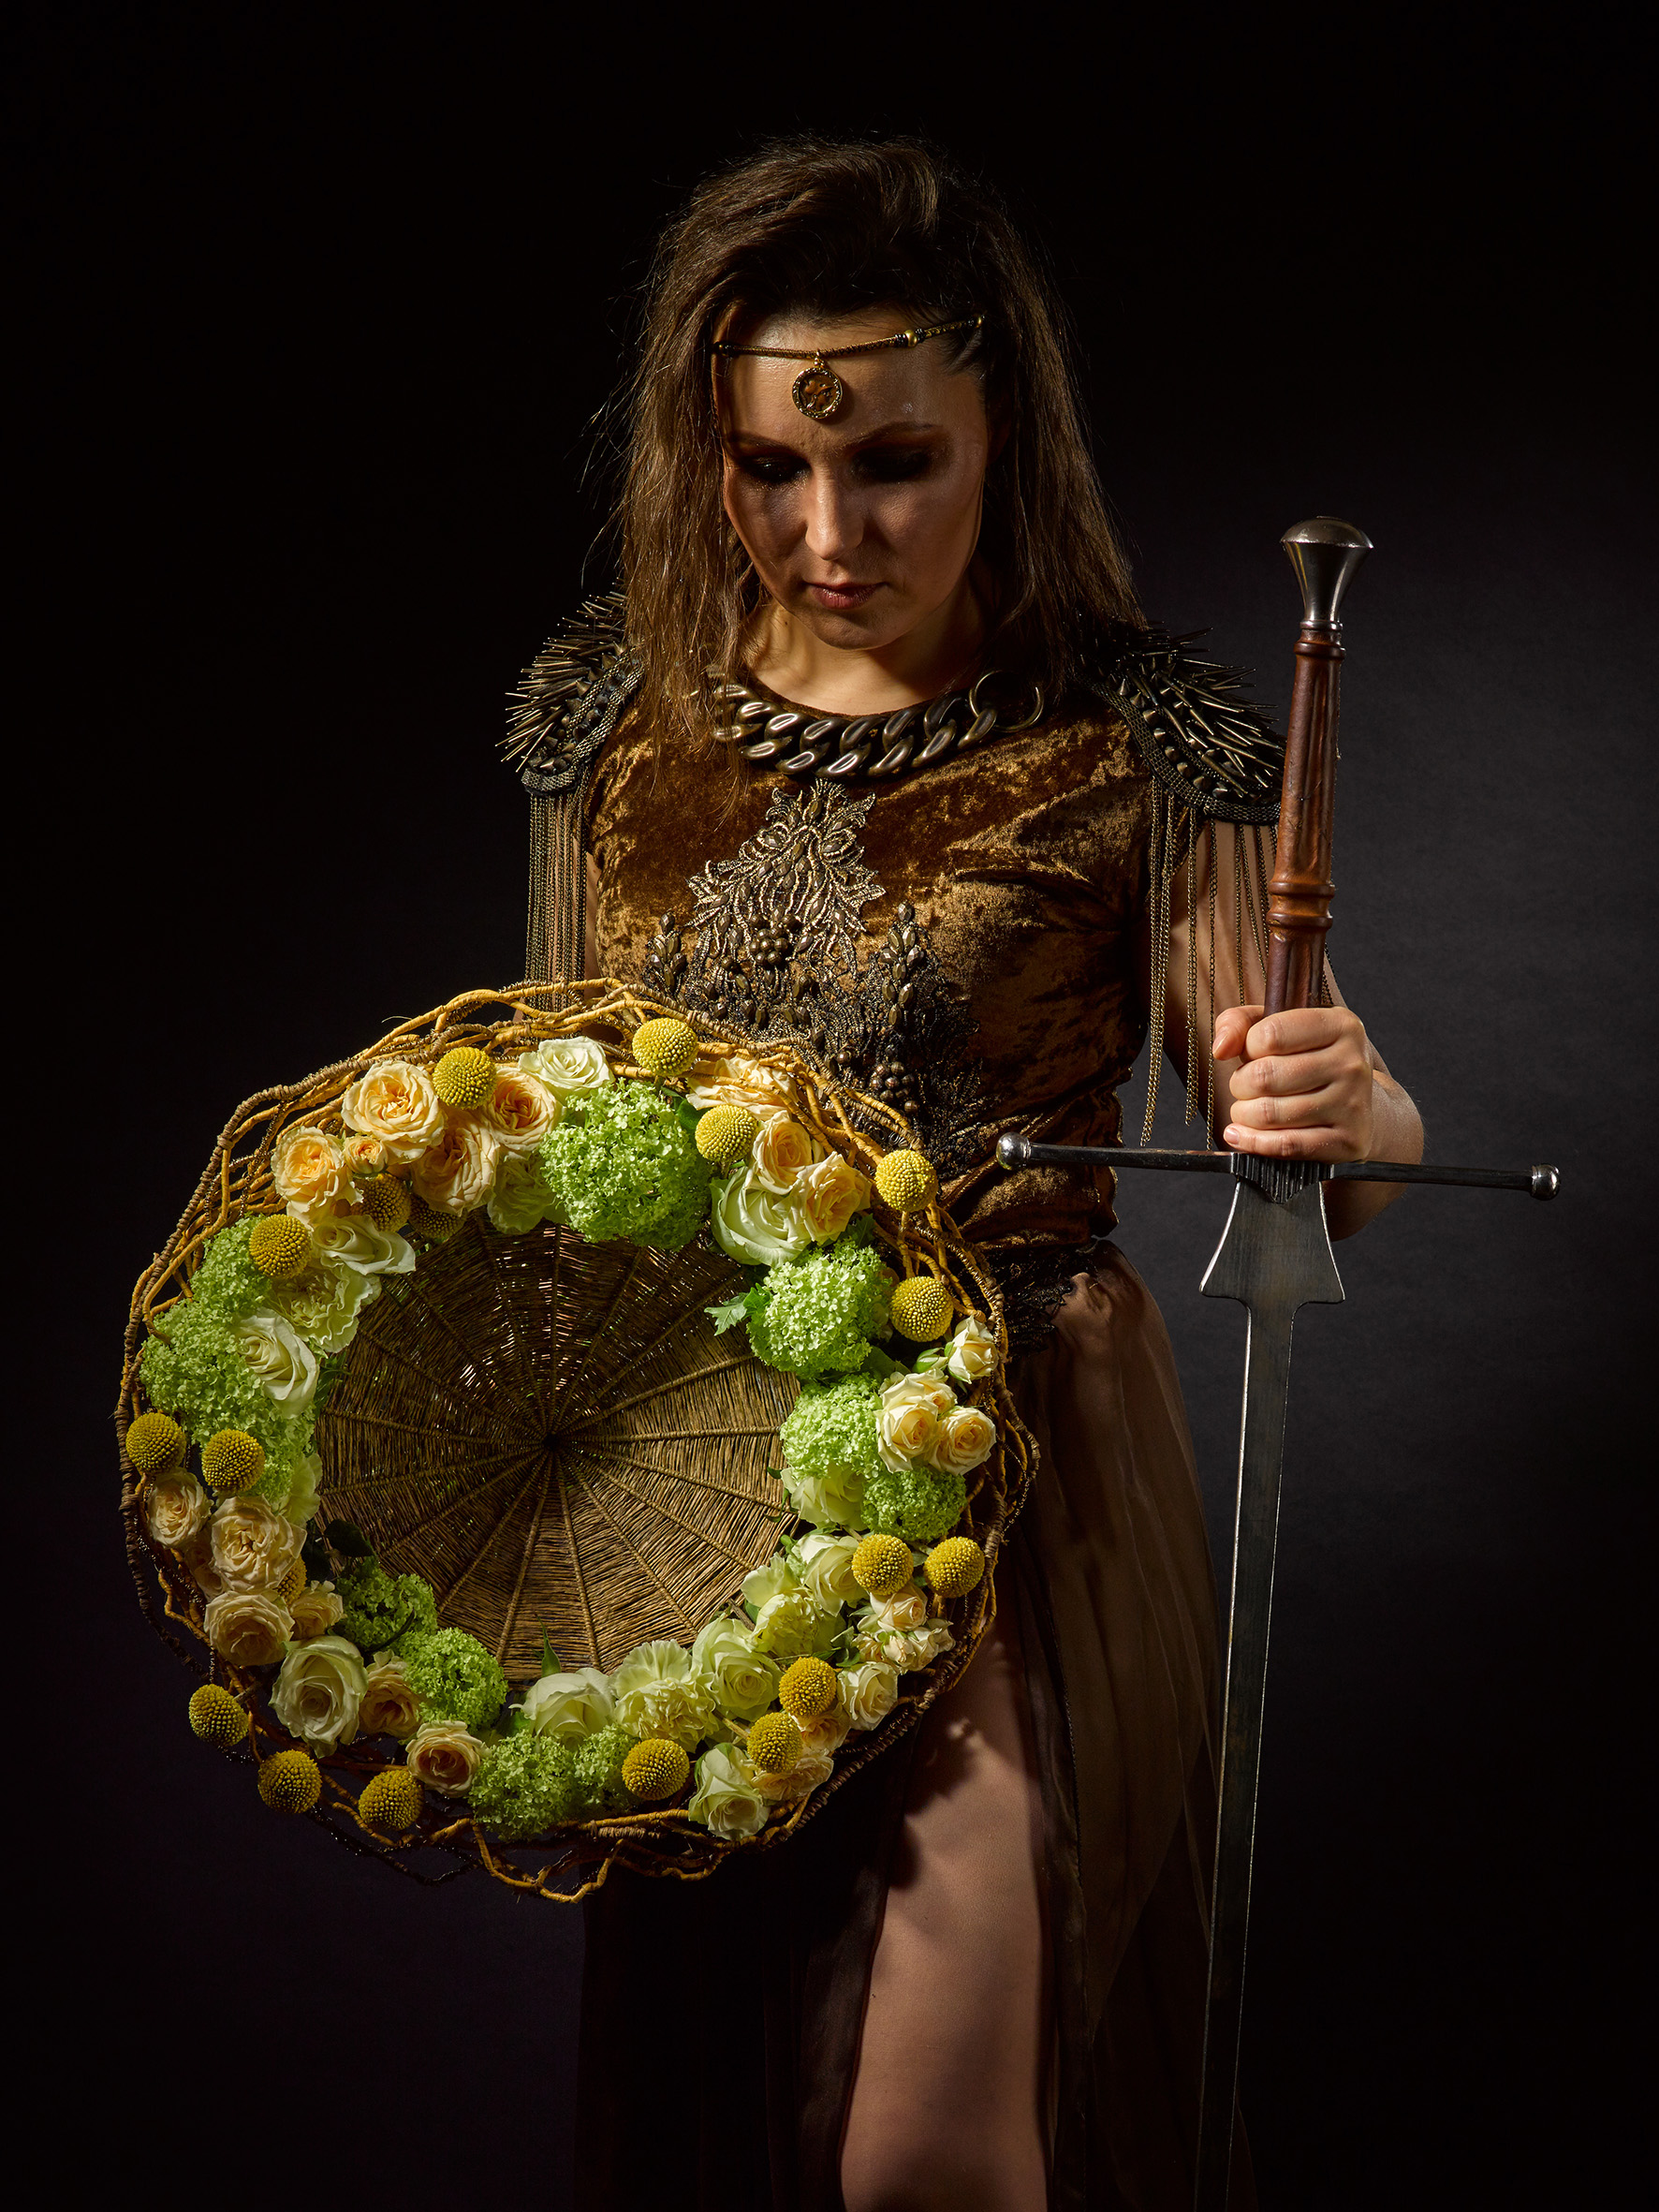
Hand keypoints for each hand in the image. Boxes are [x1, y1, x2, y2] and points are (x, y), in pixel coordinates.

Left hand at [1212, 1003, 1376, 1161]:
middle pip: (1265, 1075)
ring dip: (1244, 1114)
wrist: (1355, 1103)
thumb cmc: (1307, 1060)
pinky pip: (1286, 1145)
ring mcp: (1352, 1104)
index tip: (1251, 1055)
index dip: (1247, 1048)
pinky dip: (1253, 1142)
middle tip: (1243, 1087)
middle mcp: (1352, 1063)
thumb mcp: (1279, 1027)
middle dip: (1240, 1084)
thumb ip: (1240, 1024)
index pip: (1271, 1034)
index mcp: (1340, 1025)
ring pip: (1270, 1113)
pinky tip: (1240, 1135)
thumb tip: (1221, 1048)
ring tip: (1245, 1110)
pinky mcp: (1347, 1141)